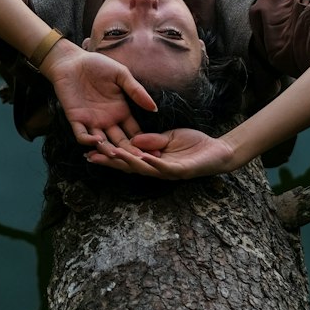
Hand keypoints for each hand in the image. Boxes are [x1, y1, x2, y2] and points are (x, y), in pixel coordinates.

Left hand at [40, 40, 156, 145]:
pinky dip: (88, 140)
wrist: (72, 60)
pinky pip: (82, 135)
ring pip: (102, 143)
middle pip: (121, 143)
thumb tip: (154, 108)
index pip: (135, 133)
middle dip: (130, 153)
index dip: (144, 143)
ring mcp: (92, 122)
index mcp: (121, 111)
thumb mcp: (121, 75)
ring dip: (108, 150)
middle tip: (139, 161)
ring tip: (117, 155)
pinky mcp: (76, 119)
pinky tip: (97, 140)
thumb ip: (136, 91)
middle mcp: (108, 121)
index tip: (156, 152)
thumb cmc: (97, 65)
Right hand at [86, 127, 235, 180]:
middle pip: (129, 166)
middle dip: (110, 161)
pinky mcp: (181, 171)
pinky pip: (164, 168)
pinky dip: (153, 163)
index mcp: (152, 160)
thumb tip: (133, 140)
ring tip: (112, 154)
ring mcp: (168, 171)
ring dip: (127, 162)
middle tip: (91, 155)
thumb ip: (153, 140)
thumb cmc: (194, 145)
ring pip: (143, 169)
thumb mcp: (169, 137)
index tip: (91, 149)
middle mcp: (156, 169)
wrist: (218, 151)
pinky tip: (142, 157)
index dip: (109, 155)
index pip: (127, 158)